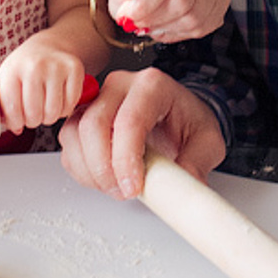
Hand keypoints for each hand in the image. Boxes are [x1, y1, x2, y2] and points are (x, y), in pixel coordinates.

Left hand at [0, 37, 87, 134]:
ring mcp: (56, 67)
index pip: (12, 108)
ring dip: (49, 118)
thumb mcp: (4, 77)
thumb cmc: (24, 67)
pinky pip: (69, 106)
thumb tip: (5, 126)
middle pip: (34, 113)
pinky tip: (58, 101)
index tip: (17, 123)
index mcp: (13, 69)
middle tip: (33, 115)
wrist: (49, 45)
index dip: (15, 122)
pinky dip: (63, 110)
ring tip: (44, 109)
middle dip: (33, 121)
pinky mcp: (74, 69)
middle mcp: (35, 66)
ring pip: (53, 112)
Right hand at [58, 67, 225, 198]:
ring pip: (74, 134)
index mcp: (152, 85)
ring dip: (90, 171)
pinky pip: (68, 144)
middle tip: (123, 192)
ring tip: (115, 188)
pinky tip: (102, 180)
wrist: (178, 118)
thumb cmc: (189, 123)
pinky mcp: (82, 115)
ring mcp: (97, 98)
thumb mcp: (208, 142)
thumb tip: (186, 184)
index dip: (125, 160)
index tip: (133, 188)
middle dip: (103, 168)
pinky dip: (80, 169)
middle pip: (93, 125)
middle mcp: (119, 85)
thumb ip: (198, 163)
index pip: (128, 121)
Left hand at [104, 0, 229, 42]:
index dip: (145, 4)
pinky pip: (205, 24)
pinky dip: (182, 32)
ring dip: (167, 28)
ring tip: (153, 23)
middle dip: (154, 19)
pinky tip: (169, 24)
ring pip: (194, 17)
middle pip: (182, 0)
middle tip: (139, 22)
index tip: (128, 15)